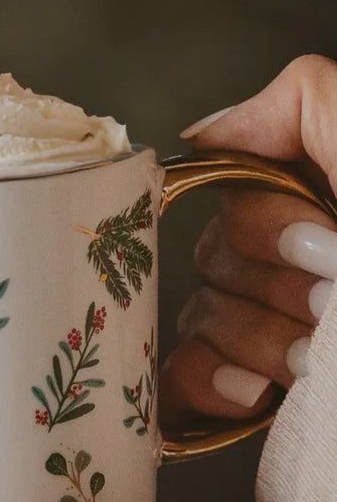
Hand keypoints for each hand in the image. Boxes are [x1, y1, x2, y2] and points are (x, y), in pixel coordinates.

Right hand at [160, 54, 336, 427]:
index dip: (262, 221)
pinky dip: (207, 381)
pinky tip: (256, 393)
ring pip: (200, 314)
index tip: (325, 244)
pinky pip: (180, 372)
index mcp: (316, 202)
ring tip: (314, 363)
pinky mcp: (241, 383)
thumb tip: (207, 130)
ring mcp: (261, 326)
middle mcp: (284, 260)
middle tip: (334, 306)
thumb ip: (310, 108)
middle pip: (213, 255)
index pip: (229, 194)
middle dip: (275, 288)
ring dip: (258, 341)